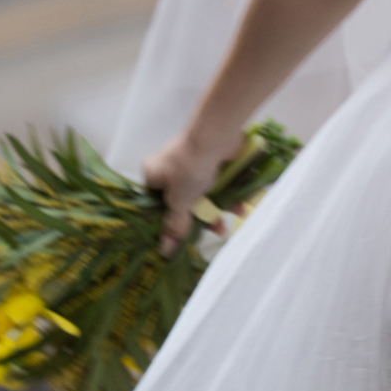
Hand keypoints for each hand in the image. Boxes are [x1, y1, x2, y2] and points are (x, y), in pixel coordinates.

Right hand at [142, 125, 233, 259]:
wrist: (216, 137)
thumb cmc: (189, 168)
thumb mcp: (179, 202)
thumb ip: (175, 226)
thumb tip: (165, 252)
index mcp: (153, 174)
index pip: (157, 203)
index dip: (170, 221)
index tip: (182, 236)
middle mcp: (169, 167)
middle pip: (183, 201)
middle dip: (199, 218)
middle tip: (212, 229)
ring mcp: (192, 163)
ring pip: (202, 194)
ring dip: (215, 209)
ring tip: (226, 222)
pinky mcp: (212, 160)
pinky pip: (217, 184)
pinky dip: (226, 195)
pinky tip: (237, 207)